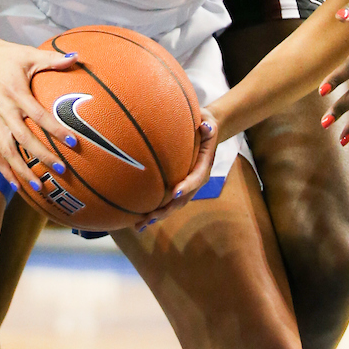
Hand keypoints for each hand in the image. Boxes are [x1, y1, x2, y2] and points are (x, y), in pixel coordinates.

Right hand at [0, 36, 79, 193]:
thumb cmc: (6, 55)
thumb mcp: (29, 54)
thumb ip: (53, 59)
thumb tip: (77, 57)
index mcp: (15, 92)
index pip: (37, 115)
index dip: (54, 129)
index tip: (72, 142)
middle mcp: (3, 109)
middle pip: (22, 138)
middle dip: (41, 156)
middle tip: (61, 170)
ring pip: (6, 151)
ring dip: (21, 171)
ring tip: (38, 187)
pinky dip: (4, 170)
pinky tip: (15, 185)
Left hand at [135, 112, 217, 230]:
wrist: (206, 130)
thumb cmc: (206, 124)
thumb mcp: (210, 122)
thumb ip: (208, 126)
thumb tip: (205, 126)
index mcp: (203, 167)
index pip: (196, 179)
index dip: (186, 187)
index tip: (175, 193)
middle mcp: (195, 180)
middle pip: (182, 200)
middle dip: (166, 209)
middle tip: (150, 216)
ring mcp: (186, 185)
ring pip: (172, 205)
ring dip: (157, 215)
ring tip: (140, 225)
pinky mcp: (177, 185)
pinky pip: (166, 200)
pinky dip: (154, 209)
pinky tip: (138, 217)